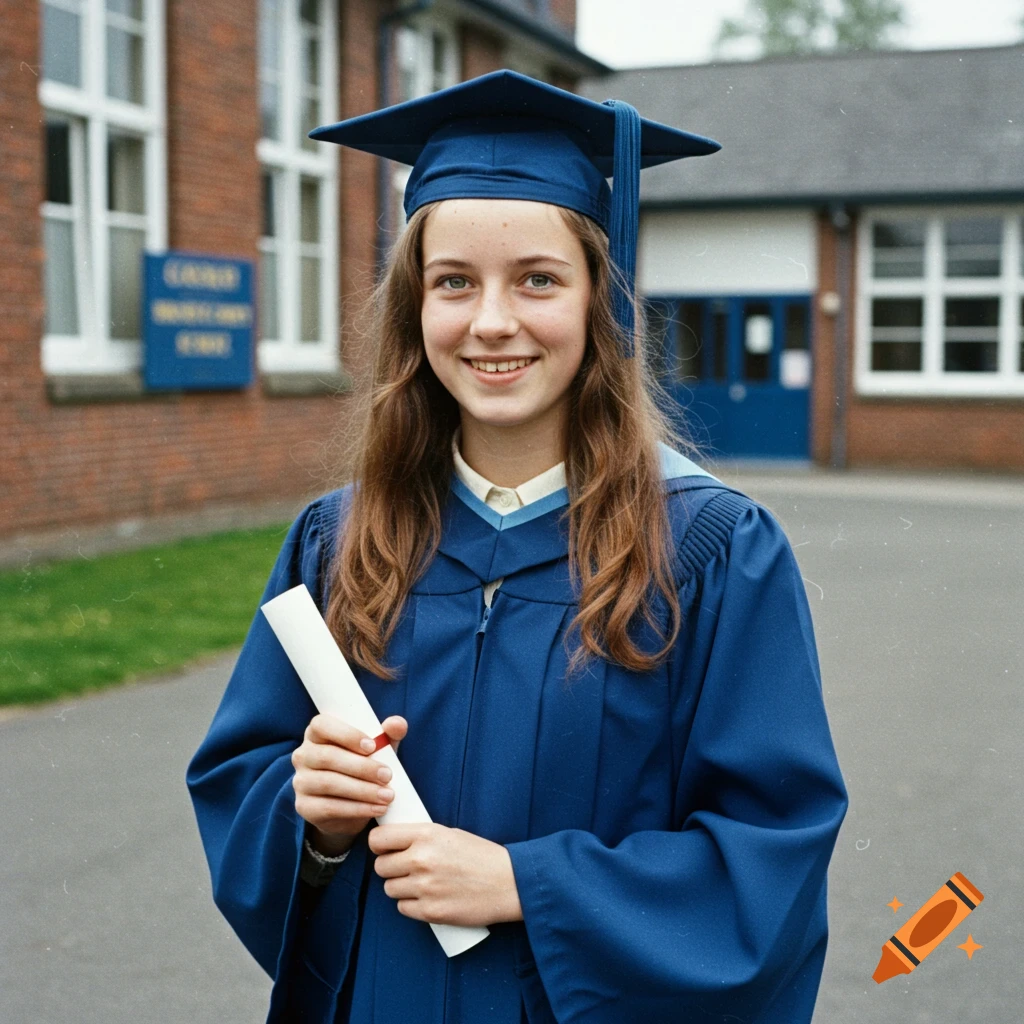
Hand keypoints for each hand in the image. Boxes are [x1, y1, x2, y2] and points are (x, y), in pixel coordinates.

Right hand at [291, 713, 407, 856]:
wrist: (350, 807)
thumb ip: (387, 734)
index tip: (372, 746)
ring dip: (362, 790)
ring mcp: (301, 781)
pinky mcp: (304, 807)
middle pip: (327, 757)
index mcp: (317, 733)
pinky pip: (329, 807)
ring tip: (387, 795)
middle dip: (361, 767)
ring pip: (329, 783)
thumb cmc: (362, 767)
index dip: (346, 734)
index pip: (322, 725)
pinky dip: (357, 809)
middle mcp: (303, 754)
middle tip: (387, 775)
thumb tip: (397, 723)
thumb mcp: (377, 749)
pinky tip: (377, 809)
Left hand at [368, 823, 522, 926]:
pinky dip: (411, 905)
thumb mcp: (450, 833)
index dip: (379, 845)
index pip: (379, 839)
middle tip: (405, 868)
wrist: (509, 883)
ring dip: (400, 887)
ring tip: (420, 883)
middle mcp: (421, 860)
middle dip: (390, 868)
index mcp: (426, 835)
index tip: (385, 848)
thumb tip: (393, 840)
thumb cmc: (481, 856)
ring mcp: (424, 887)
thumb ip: (421, 837)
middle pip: (380, 867)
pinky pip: (403, 908)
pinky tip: (427, 898)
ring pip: (390, 889)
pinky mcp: (430, 911)